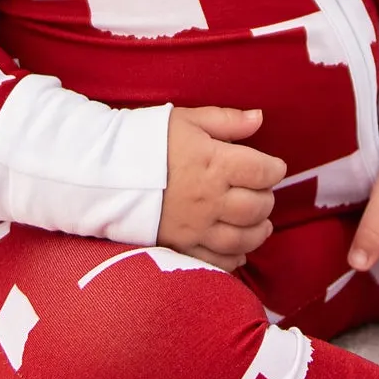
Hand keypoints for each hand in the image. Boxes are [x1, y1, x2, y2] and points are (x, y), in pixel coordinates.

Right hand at [157, 106, 285, 270]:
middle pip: (257, 207)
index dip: (274, 169)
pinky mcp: (180, 246)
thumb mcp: (188, 120)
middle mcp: (209, 199)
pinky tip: (239, 248)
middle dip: (267, 199)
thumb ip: (227, 121)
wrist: (104, 172)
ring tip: (261, 223)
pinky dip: (234, 258)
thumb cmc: (147, 140)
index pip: (262, 171)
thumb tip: (259, 117)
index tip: (274, 167)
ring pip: (242, 238)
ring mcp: (195, 227)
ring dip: (258, 232)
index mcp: (214, 164)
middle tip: (264, 192)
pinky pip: (217, 261)